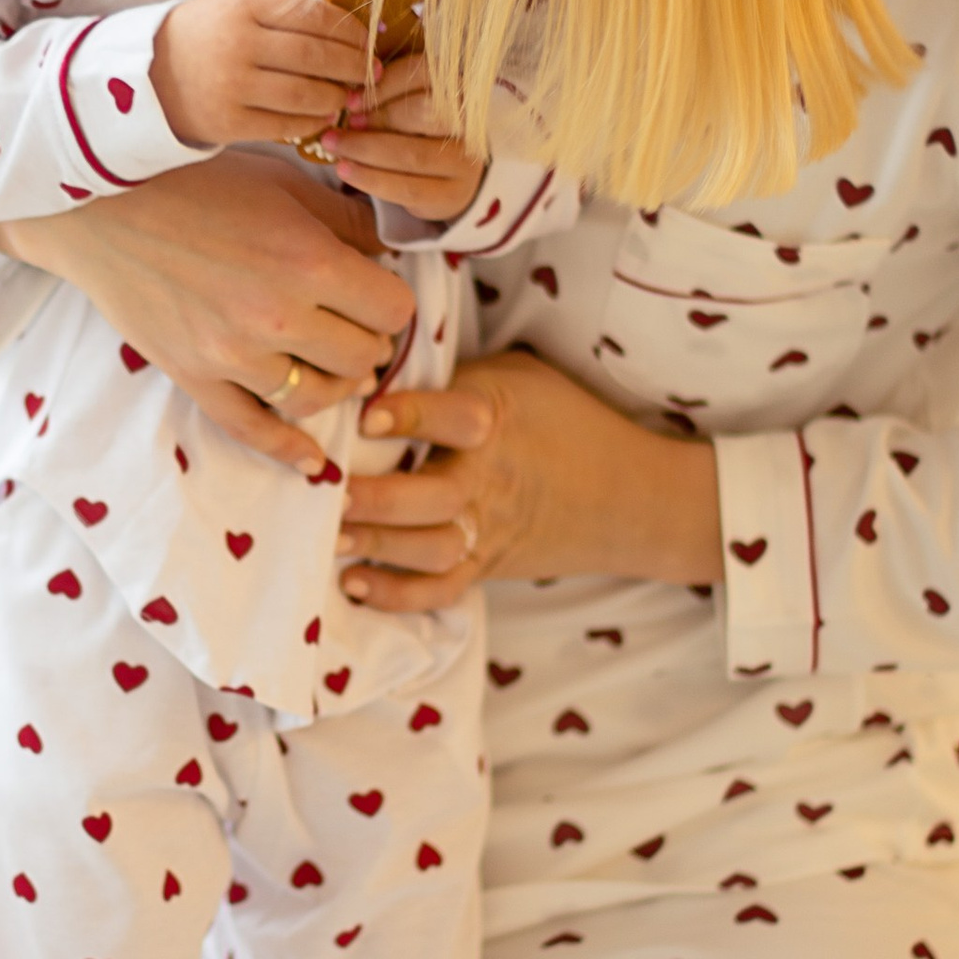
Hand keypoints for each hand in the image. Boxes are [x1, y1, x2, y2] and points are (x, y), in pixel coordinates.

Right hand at [0, 155, 415, 470]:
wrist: (96, 203)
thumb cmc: (192, 178)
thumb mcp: (281, 183)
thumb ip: (343, 220)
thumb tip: (385, 252)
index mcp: (308, 263)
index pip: (393, 309)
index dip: (391, 299)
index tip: (375, 288)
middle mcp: (276, 318)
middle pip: (362, 357)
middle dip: (366, 339)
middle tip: (350, 321)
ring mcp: (232, 356)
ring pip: (316, 397)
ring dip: (334, 384)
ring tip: (329, 362)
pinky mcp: (193, 376)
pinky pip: (249, 428)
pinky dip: (287, 449)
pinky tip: (312, 460)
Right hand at [150, 0, 373, 150]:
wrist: (145, 76)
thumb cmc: (202, 38)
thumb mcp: (235, 9)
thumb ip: (284, 15)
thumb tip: (347, 29)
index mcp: (243, 9)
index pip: (313, 16)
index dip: (350, 30)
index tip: (370, 40)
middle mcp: (238, 45)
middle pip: (316, 56)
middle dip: (354, 66)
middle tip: (373, 73)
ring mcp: (232, 86)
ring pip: (306, 94)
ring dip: (337, 96)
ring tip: (349, 96)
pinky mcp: (229, 123)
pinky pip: (286, 125)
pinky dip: (313, 121)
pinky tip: (324, 115)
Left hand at [323, 50, 486, 224]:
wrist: (451, 178)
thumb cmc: (419, 131)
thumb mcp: (407, 104)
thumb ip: (387, 94)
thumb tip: (350, 99)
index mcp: (458, 89)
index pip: (425, 76)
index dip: (385, 86)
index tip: (350, 100)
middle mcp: (469, 123)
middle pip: (424, 113)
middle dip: (377, 118)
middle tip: (341, 124)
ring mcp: (465, 162)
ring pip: (413, 154)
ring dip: (365, 150)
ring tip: (334, 146)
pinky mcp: (451, 195)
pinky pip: (407, 188)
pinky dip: (371, 179)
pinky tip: (345, 171)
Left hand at [335, 352, 726, 606]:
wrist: (626, 492)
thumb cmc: (560, 417)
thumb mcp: (516, 375)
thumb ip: (456, 374)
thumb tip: (378, 363)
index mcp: (496, 420)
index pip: (452, 417)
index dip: (409, 415)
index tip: (366, 416)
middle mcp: (489, 479)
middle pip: (432, 497)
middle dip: (377, 499)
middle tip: (332, 492)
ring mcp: (488, 528)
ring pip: (430, 549)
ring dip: (378, 547)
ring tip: (332, 537)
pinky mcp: (486, 563)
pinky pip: (441, 590)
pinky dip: (397, 596)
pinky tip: (353, 584)